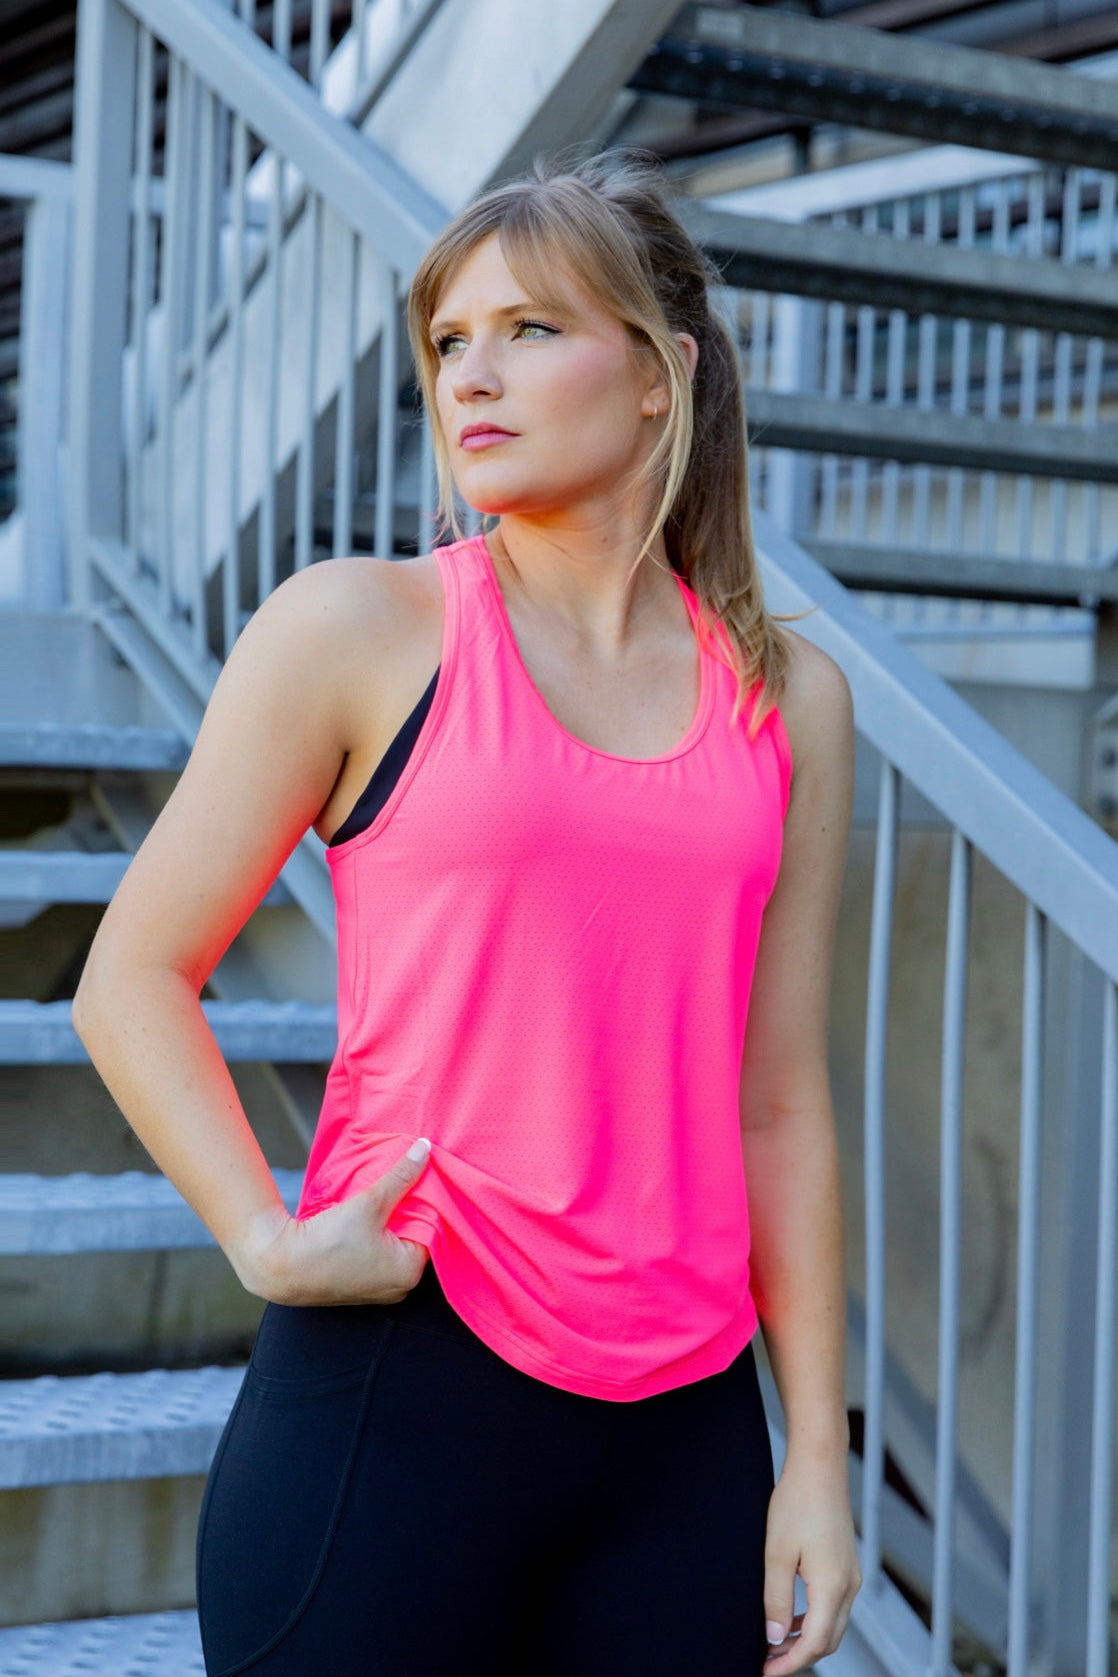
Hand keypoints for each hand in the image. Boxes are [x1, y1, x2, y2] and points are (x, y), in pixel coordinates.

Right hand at [233, 1138, 432, 1304]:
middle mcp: (400, 1287)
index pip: (432, 1229)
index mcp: (409, 1272)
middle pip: (414, 1239)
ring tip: (382, 1200)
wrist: (281, 1266)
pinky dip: (377, 1238)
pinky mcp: (361, 1287)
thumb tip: (424, 1149)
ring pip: (395, 1247)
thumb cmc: (327, 1241)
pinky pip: (379, 1257)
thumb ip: (400, 1176)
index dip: (425, 1203)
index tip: (417, 1182)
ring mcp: (379, 1290)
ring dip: (391, 1225)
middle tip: (400, 1187)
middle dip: (408, 1212)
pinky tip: (366, 1220)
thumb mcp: (370, 1202)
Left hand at [762, 1449, 860, 1672]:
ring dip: (806, 1640)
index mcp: (832, 1587)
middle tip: (768, 1662)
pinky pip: (834, 1606)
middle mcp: (849, 1586)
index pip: (815, 1644)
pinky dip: (814, 1620)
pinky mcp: (847, 1565)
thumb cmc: (797, 1503)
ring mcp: (851, 1575)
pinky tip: (792, 1617)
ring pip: (833, 1625)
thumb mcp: (776, 1554)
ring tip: (775, 1644)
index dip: (790, 1664)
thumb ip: (776, 1600)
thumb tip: (775, 1638)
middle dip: (799, 1657)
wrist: (819, 1466)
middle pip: (828, 1641)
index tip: (766, 1671)